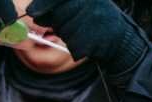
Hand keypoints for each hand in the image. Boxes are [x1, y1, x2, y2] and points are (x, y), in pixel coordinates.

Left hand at [26, 0, 145, 69]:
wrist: (120, 38)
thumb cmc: (94, 19)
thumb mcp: (80, 5)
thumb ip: (57, 7)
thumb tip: (33, 13)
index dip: (42, 4)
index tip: (32, 11)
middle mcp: (92, 3)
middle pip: (57, 17)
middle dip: (58, 23)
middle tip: (74, 22)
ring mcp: (94, 21)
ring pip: (64, 32)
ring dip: (68, 35)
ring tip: (85, 30)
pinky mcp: (94, 39)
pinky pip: (73, 46)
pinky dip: (76, 46)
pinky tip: (88, 41)